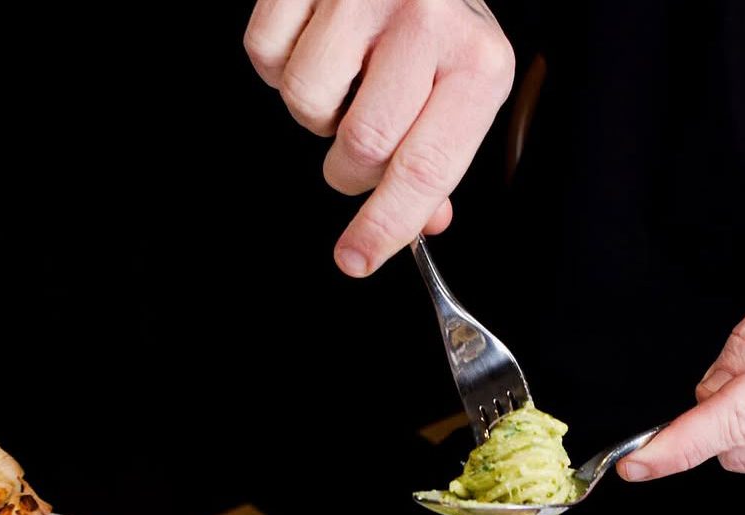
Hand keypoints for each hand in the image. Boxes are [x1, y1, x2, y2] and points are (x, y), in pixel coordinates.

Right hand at [244, 0, 514, 276]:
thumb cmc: (438, 20)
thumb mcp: (465, 86)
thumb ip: (440, 157)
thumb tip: (422, 223)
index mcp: (479, 64)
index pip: (425, 171)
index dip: (386, 226)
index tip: (356, 260)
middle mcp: (427, 22)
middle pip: (361, 146)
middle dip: (349, 170)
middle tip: (358, 148)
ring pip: (307, 104)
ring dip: (316, 116)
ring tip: (344, 81)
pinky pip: (265, 57)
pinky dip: (279, 67)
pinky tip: (315, 46)